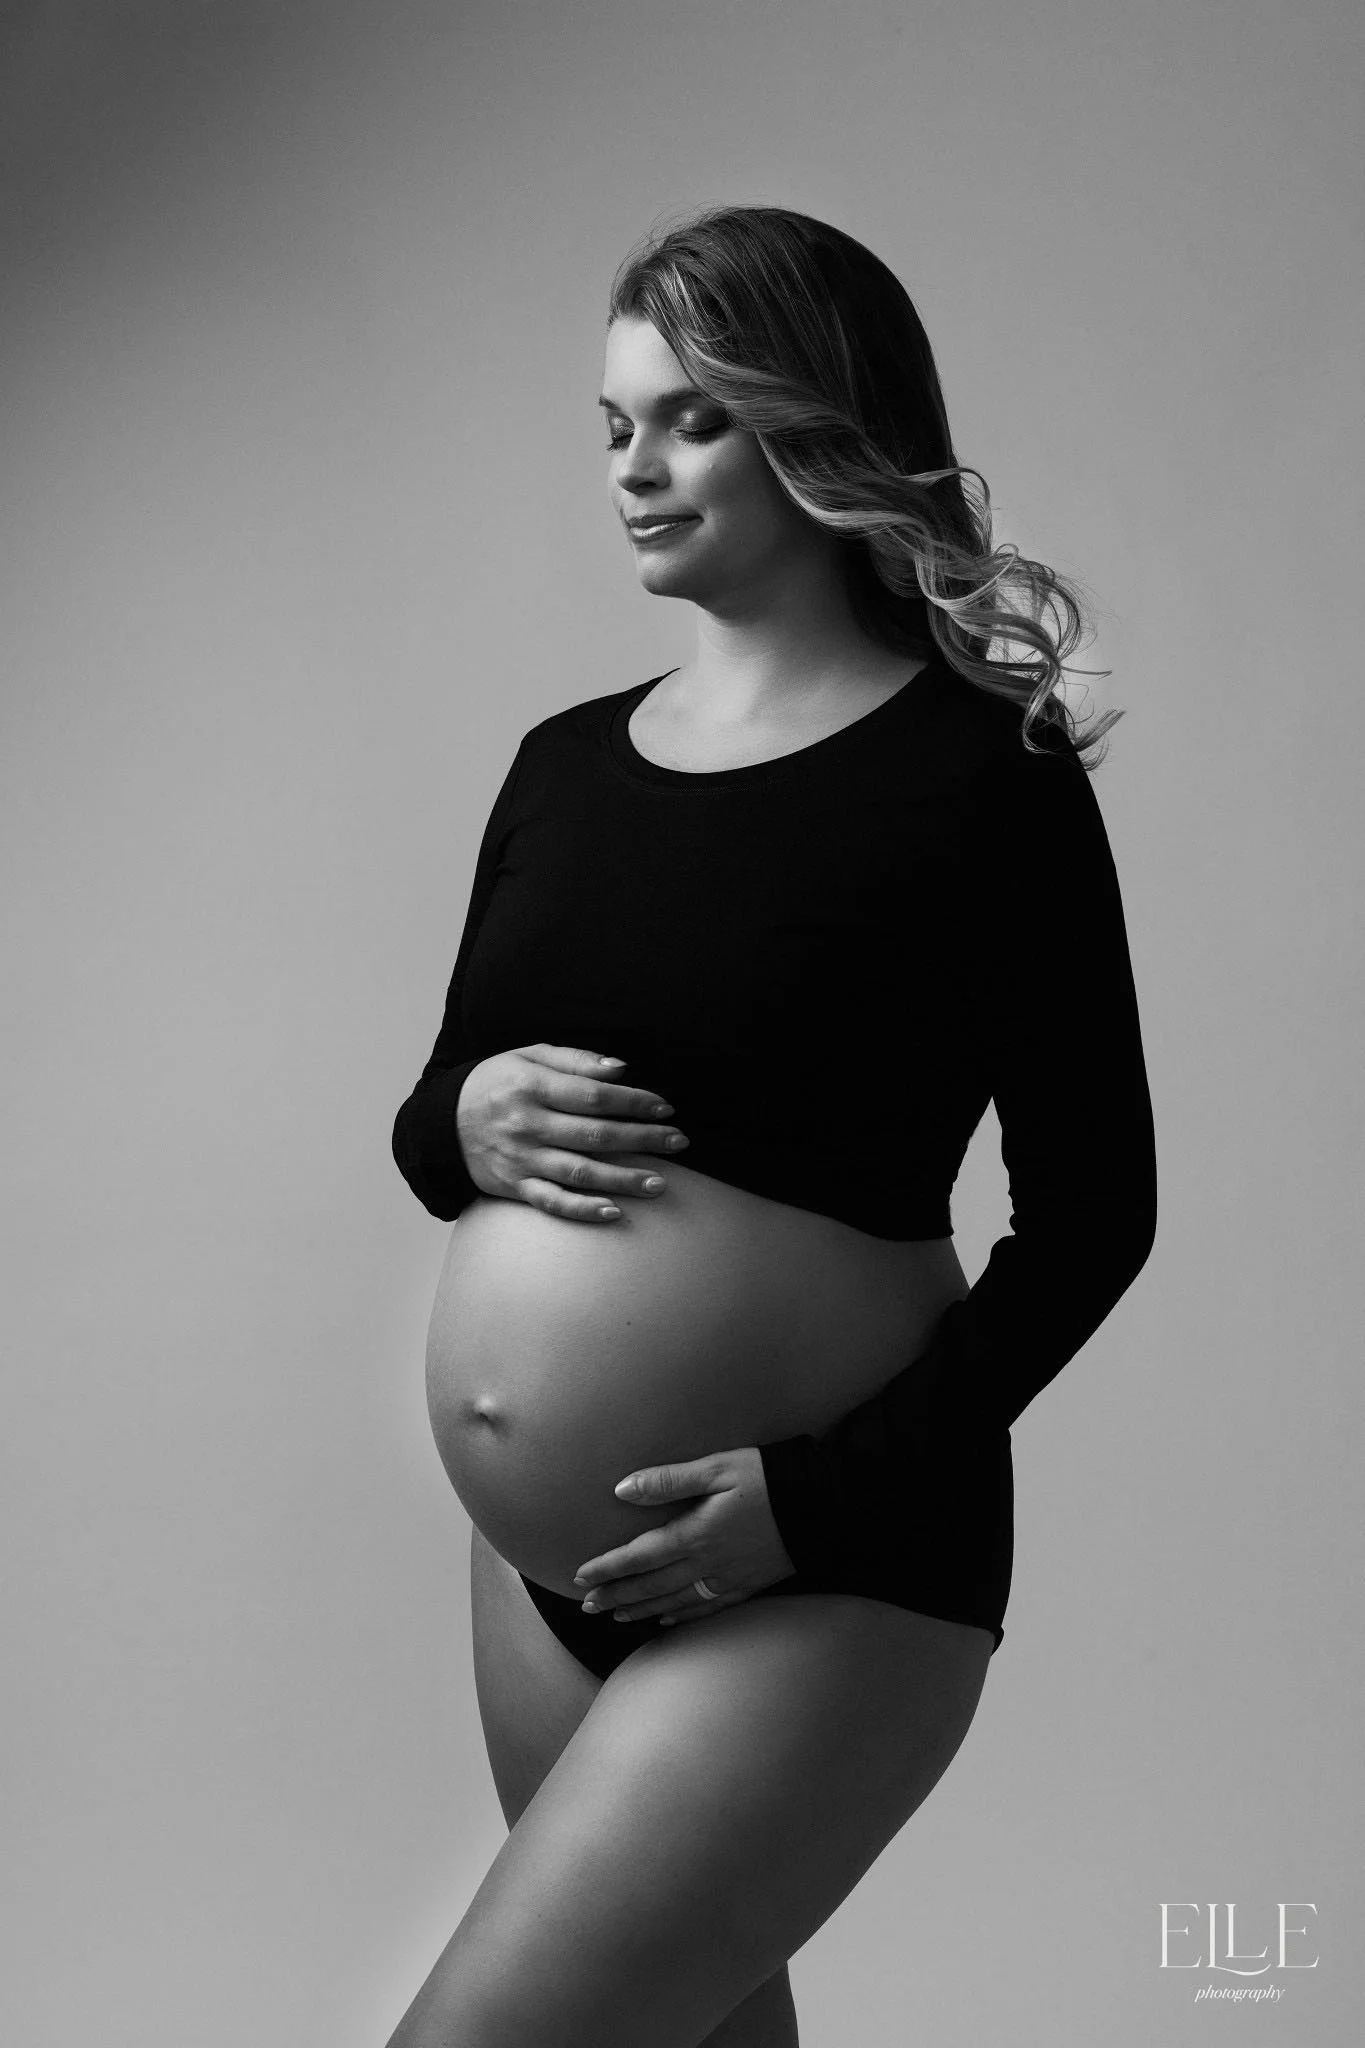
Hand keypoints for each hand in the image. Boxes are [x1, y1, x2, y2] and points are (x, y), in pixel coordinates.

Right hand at [456, 1043, 689, 1222]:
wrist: (443, 1123)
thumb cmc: (496, 1083)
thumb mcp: (528, 1056)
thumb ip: (575, 1060)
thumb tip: (621, 1068)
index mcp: (532, 1086)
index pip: (594, 1096)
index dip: (634, 1102)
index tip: (665, 1107)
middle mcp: (527, 1124)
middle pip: (595, 1134)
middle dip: (643, 1138)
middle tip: (679, 1142)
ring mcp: (522, 1159)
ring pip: (580, 1173)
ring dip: (624, 1179)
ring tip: (660, 1183)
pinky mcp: (515, 1188)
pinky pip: (552, 1203)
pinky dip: (583, 1209)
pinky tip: (613, 1212)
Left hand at [571, 1448, 795, 1626]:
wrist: (821, 1507)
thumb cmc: (766, 1478)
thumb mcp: (717, 1468)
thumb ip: (669, 1480)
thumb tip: (622, 1488)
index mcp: (695, 1534)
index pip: (639, 1556)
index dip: (608, 1567)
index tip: (580, 1576)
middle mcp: (706, 1564)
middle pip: (652, 1585)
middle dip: (617, 1595)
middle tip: (587, 1605)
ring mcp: (727, 1579)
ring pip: (675, 1602)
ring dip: (642, 1609)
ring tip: (616, 1615)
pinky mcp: (747, 1585)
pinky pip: (706, 1608)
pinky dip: (682, 1615)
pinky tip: (667, 1620)